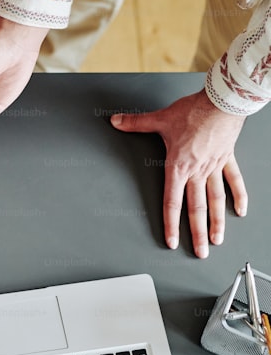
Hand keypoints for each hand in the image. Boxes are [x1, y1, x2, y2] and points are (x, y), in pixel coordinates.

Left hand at [111, 91, 246, 258]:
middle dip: (197, 233)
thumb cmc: (194, 111)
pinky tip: (240, 211)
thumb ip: (136, 123)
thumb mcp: (160, 119)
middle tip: (199, 252)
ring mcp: (215, 167)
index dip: (171, 224)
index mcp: (179, 167)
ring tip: (217, 240)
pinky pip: (234, 181)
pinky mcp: (227, 159)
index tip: (171, 241)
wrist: (223, 102)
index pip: (172, 202)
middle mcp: (198, 171)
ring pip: (216, 201)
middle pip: (196, 209)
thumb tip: (116, 121)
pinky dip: (238, 196)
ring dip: (218, 222)